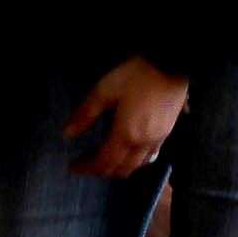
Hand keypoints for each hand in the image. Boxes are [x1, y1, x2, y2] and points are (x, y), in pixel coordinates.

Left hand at [61, 57, 189, 178]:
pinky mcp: (167, 133)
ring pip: (137, 166)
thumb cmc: (135, 76)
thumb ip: (85, 114)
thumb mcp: (104, 91)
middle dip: (102, 171)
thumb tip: (67, 134)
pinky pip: (149, 157)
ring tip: (103, 158)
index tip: (73, 167)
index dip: (87, 168)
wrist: (170, 65)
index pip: (104, 163)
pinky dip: (135, 161)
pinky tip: (127, 152)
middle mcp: (143, 144)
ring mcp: (158, 140)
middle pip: (121, 170)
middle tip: (86, 163)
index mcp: (126, 135)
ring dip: (119, 168)